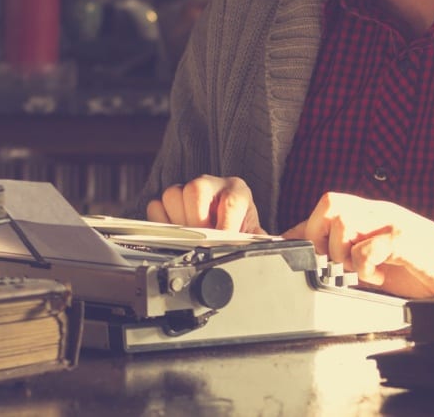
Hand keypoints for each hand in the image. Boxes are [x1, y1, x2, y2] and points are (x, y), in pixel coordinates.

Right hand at [147, 174, 262, 233]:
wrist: (227, 232)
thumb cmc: (241, 232)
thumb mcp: (255, 237)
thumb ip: (262, 242)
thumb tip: (277, 248)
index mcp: (237, 190)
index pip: (230, 200)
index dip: (226, 224)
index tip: (224, 240)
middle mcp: (212, 185)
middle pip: (196, 189)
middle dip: (198, 220)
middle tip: (203, 240)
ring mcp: (188, 190)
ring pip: (173, 195)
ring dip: (179, 221)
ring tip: (192, 236)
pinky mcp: (170, 200)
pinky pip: (156, 206)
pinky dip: (162, 223)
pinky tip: (177, 233)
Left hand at [282, 192, 433, 298]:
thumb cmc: (419, 266)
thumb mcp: (376, 260)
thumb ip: (347, 254)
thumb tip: (309, 258)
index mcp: (369, 215)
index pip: (325, 208)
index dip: (303, 229)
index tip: (294, 251)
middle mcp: (378, 212)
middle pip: (329, 203)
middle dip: (320, 236)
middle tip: (334, 262)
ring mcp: (392, 222)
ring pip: (344, 220)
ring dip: (342, 253)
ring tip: (359, 271)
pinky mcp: (405, 238)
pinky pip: (369, 246)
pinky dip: (366, 268)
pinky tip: (380, 277)